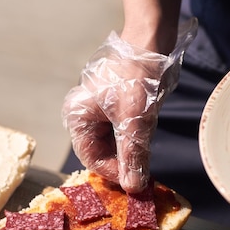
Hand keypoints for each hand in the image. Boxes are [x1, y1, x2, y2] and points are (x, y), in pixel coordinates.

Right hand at [62, 18, 196, 192]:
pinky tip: (146, 141)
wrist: (152, 42)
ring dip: (129, 152)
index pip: (91, 157)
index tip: (135, 182)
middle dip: (122, 163)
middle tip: (143, 175)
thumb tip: (133, 187)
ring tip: (146, 158)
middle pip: (100, 151)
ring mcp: (99, 109)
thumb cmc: (137, 77)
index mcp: (78, 116)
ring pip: (113, 142)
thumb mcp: (135, 121)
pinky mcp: (115, 105)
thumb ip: (133, 155)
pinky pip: (121, 131)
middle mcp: (84, 114)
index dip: (112, 172)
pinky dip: (133, 139)